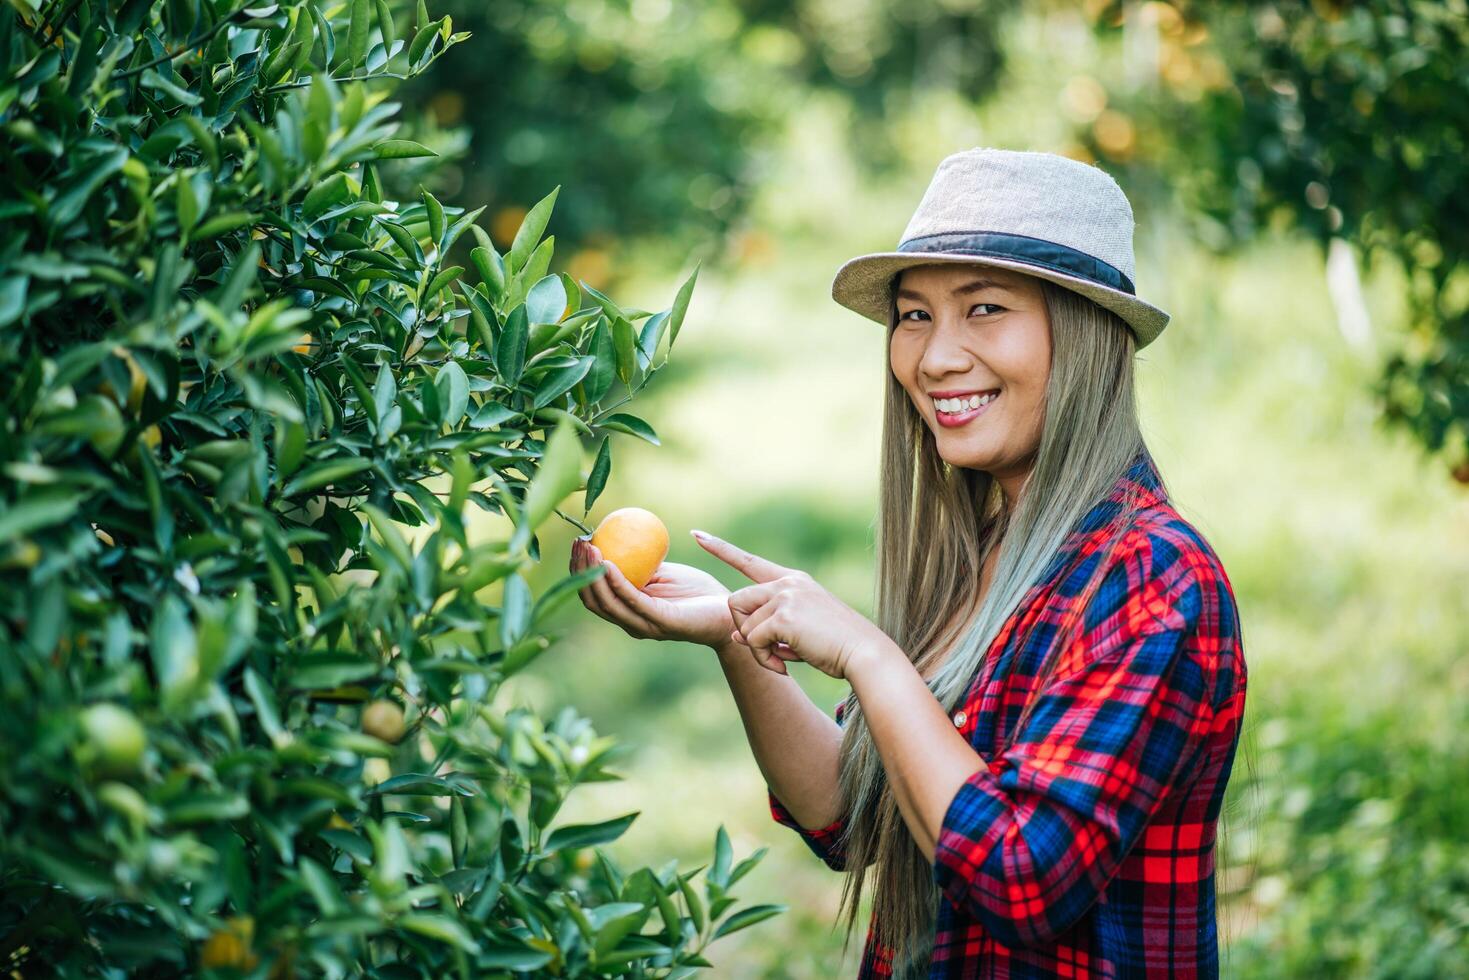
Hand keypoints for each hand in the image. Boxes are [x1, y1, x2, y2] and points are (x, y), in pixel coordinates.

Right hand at [570, 535, 735, 648]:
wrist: (731, 612)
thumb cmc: (698, 592)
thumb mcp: (664, 574)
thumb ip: (641, 564)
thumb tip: (619, 537)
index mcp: (629, 611)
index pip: (594, 594)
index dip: (580, 570)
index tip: (578, 541)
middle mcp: (632, 622)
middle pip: (593, 600)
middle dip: (580, 571)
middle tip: (578, 543)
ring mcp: (645, 625)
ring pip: (608, 603)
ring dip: (593, 575)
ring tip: (590, 548)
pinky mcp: (662, 622)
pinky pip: (634, 601)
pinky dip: (617, 582)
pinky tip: (609, 564)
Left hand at [691, 529, 888, 679]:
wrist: (864, 653)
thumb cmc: (836, 646)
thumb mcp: (798, 634)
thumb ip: (768, 629)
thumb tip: (737, 638)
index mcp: (793, 581)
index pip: (749, 561)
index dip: (720, 549)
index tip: (696, 534)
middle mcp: (787, 583)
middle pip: (735, 602)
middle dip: (744, 631)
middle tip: (768, 650)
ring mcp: (785, 596)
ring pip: (743, 626)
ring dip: (757, 650)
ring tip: (782, 659)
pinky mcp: (784, 616)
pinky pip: (753, 641)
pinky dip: (765, 659)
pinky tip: (785, 665)